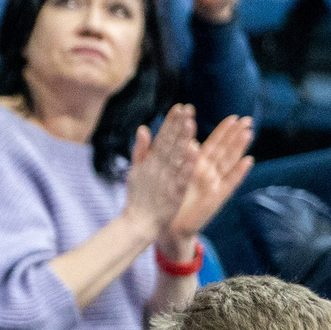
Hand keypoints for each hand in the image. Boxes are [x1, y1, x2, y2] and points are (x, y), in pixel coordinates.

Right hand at [120, 105, 199, 241]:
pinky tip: (194, 149)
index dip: (171, 122)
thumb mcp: (136, 170)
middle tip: (188, 108)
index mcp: (149, 161)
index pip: (162, 137)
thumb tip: (142, 128)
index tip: (180, 107)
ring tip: (190, 123)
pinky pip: (182, 175)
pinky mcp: (175, 191)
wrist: (139, 222)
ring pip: (176, 155)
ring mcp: (166, 178)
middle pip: (170, 143)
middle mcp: (157, 167)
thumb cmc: (139, 197)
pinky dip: (187, 162)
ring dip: (183, 139)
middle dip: (179, 125)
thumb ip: (140, 150)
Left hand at [164, 114, 254, 250]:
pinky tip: (248, 161)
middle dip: (235, 135)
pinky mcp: (215, 197)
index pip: (213, 144)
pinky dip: (239, 172)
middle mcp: (208, 173)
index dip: (223, 131)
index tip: (233, 117)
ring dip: (239, 148)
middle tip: (247, 119)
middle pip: (224, 150)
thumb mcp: (167, 173)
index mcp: (195, 165)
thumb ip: (172, 155)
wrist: (166, 224)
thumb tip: (184, 138)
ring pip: (229, 162)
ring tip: (249, 133)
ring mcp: (213, 185)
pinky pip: (229, 183)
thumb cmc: (166, 199)